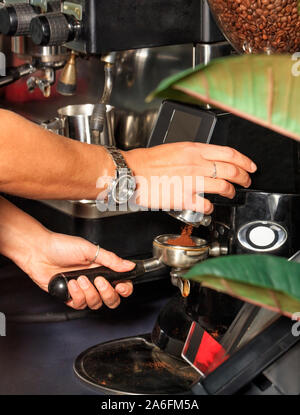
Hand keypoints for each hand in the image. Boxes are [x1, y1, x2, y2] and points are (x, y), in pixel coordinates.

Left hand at [25, 231, 133, 309]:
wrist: (39, 252)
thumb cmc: (61, 246)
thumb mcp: (90, 250)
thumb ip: (111, 260)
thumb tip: (129, 265)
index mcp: (102, 268)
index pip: (121, 284)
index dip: (124, 289)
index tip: (120, 286)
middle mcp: (94, 280)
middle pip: (111, 299)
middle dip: (107, 293)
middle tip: (99, 281)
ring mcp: (83, 290)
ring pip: (96, 303)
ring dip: (89, 292)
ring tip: (80, 279)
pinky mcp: (70, 297)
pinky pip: (80, 304)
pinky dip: (76, 295)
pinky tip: (71, 283)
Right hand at [123, 142, 256, 213]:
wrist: (132, 172)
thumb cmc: (149, 161)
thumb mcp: (175, 148)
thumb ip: (194, 153)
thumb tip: (208, 159)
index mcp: (194, 150)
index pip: (229, 153)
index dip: (244, 161)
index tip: (250, 166)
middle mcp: (196, 165)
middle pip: (231, 170)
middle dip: (244, 177)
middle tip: (246, 181)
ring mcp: (191, 182)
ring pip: (223, 187)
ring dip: (231, 191)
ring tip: (231, 193)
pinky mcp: (184, 198)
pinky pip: (206, 204)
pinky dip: (210, 207)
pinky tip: (208, 206)